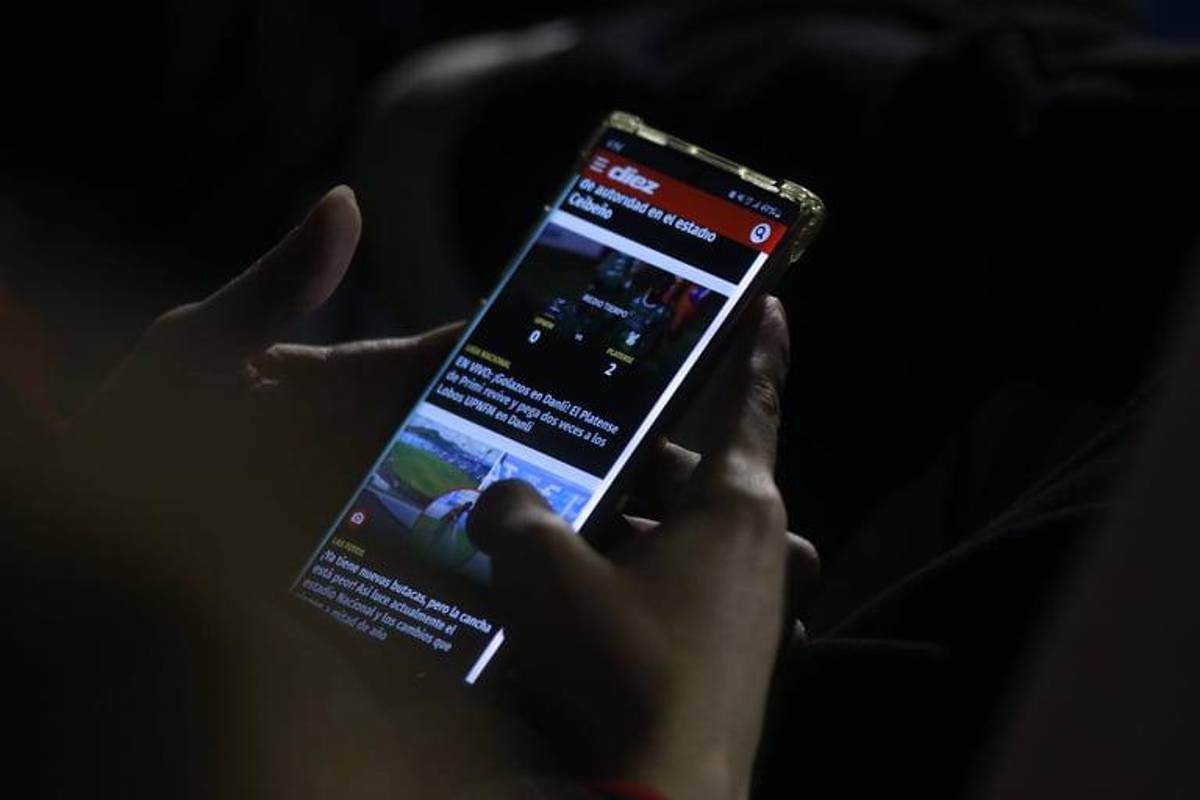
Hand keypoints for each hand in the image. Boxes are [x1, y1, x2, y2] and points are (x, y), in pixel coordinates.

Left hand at [50, 187, 557, 796]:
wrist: (75, 546)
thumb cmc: (124, 436)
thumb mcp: (194, 352)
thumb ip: (275, 290)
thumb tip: (344, 199)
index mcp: (341, 389)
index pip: (439, 367)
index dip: (503, 360)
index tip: (584, 356)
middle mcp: (360, 455)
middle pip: (466, 444)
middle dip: (536, 448)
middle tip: (622, 458)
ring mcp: (357, 521)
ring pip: (455, 516)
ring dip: (516, 522)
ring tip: (598, 531)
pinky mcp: (346, 580)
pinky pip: (418, 580)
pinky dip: (469, 587)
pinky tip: (524, 600)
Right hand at [468, 298, 815, 799]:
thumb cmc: (621, 672)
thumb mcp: (545, 576)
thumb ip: (514, 515)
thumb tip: (499, 499)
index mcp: (737, 506)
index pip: (753, 402)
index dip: (760, 349)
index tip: (774, 304)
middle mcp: (762, 551)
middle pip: (700, 478)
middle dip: (639, 464)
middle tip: (577, 460)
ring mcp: (757, 614)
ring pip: (691, 541)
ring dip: (633, 531)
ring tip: (557, 537)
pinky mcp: (737, 665)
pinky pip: (690, 597)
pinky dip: (645, 586)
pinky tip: (580, 609)